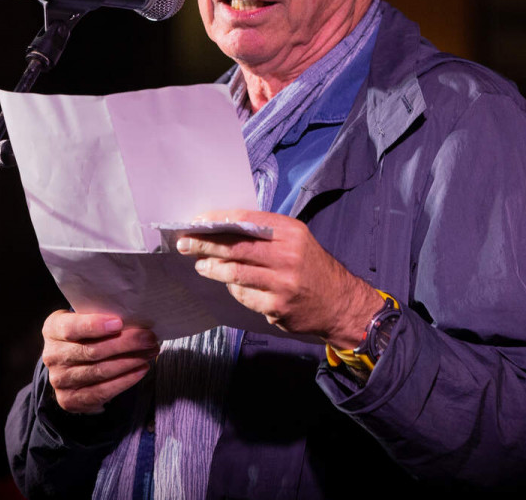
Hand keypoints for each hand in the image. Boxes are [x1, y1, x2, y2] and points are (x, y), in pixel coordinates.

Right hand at [41, 310, 158, 413]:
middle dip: (125, 344)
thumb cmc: (85, 335)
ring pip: (99, 371)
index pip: (71, 328)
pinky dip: (125, 380)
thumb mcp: (85, 319)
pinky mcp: (70, 400)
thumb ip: (101, 316)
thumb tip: (135, 317)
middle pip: (91, 351)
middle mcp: (52, 355)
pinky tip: (141, 370)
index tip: (119, 323)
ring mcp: (59, 380)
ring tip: (150, 353)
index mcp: (53, 329)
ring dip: (129, 362)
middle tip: (149, 338)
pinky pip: (101, 391)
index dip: (95, 326)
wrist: (70, 365)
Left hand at [177, 210, 383, 348]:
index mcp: (291, 232)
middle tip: (185, 243)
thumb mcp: (296, 240)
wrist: (339, 303)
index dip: (217, 219)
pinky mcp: (277, 307)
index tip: (197, 221)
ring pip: (234, 273)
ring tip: (201, 265)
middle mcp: (287, 255)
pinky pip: (244, 296)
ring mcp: (282, 283)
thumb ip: (265, 234)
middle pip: (235, 247)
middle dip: (205, 244)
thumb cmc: (311, 267)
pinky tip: (229, 284)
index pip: (246, 219)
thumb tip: (222, 229)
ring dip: (212, 268)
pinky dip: (233, 288)